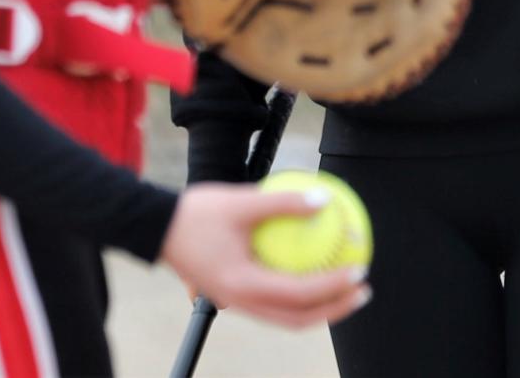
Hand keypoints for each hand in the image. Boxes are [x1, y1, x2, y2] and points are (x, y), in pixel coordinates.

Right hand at [161, 183, 370, 328]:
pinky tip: (312, 273)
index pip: (300, 294)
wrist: (156, 226)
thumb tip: (323, 200)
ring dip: (319, 307)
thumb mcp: (242, 201)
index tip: (359, 270)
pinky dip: (298, 296)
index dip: (334, 286)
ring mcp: (236, 302)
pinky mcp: (234, 294)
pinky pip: (274, 303)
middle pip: (298, 319)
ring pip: (286, 317)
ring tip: (345, 288)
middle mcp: (241, 303)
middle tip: (363, 289)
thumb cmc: (196, 213)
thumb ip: (283, 203)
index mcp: (243, 285)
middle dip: (335, 309)